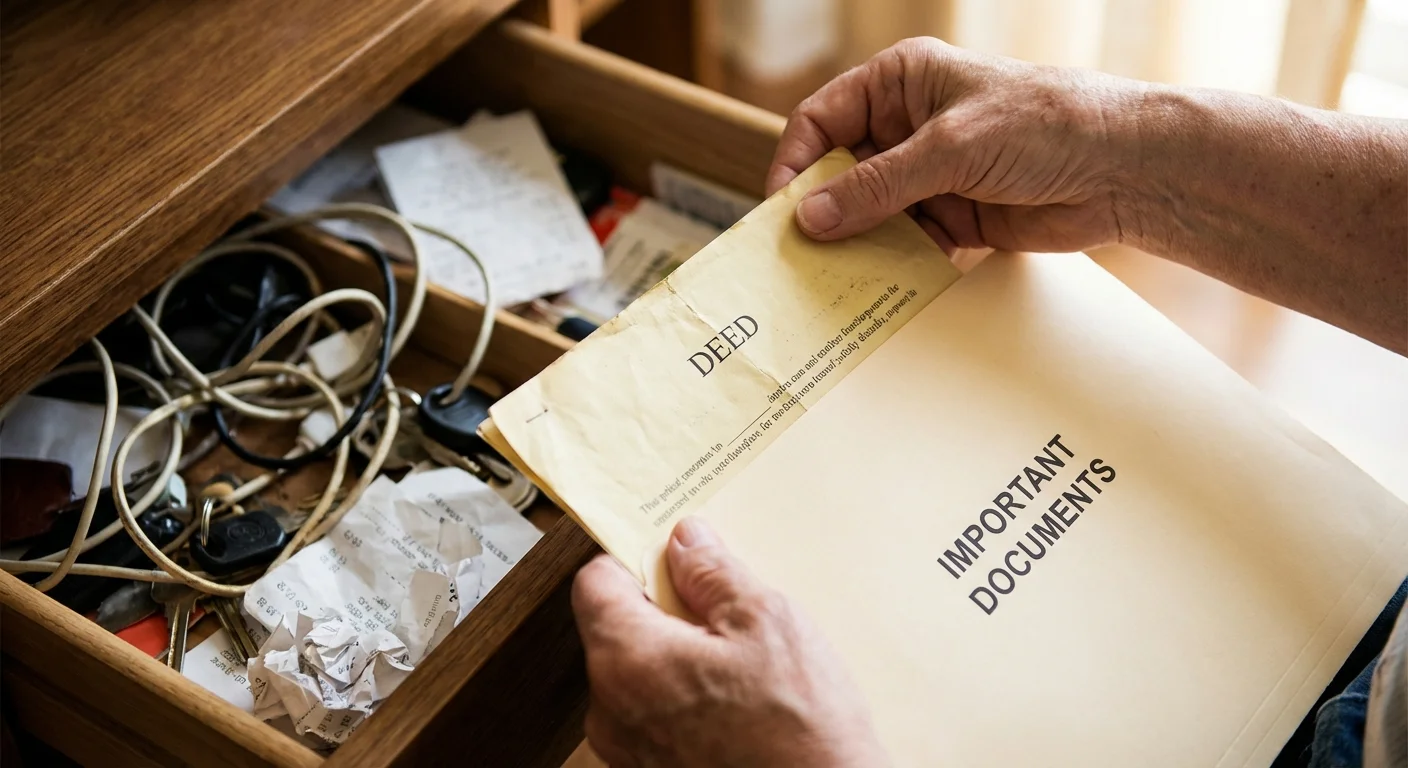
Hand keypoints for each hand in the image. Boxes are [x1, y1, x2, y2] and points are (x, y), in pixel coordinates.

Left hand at [571, 518, 887, 767]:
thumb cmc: (798, 732)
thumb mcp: (766, 622)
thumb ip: (714, 573)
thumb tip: (687, 543)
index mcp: (627, 660)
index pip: (595, 583)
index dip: (634, 559)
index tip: (671, 555)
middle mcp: (611, 711)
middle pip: (616, 631)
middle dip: (665, 612)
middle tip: (723, 609)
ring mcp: (628, 752)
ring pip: (638, 677)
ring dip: (678, 659)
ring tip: (740, 662)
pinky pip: (655, 718)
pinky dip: (685, 702)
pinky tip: (737, 703)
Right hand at [767, 37, 1145, 255]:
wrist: (1125, 170)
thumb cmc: (1047, 125)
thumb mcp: (951, 148)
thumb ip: (878, 185)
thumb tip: (812, 217)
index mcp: (901, 82)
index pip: (823, 120)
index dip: (797, 163)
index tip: (782, 209)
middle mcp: (909, 125)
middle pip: (841, 172)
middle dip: (825, 212)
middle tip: (802, 255)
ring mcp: (931, 173)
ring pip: (870, 214)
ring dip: (860, 244)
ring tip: (841, 278)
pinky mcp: (953, 216)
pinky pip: (905, 243)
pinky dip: (896, 263)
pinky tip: (888, 284)